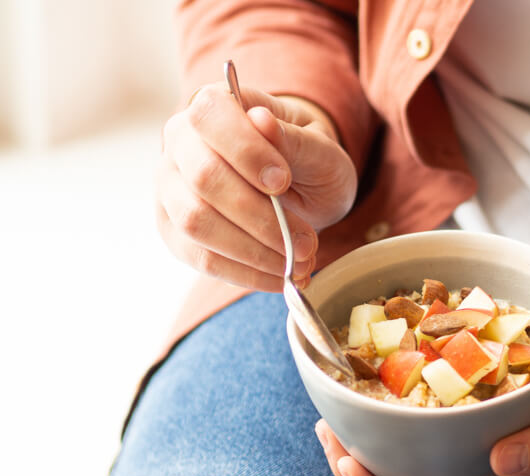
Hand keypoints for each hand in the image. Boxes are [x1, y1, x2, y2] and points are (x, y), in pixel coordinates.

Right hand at [156, 84, 356, 290]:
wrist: (301, 189)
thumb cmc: (308, 160)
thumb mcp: (320, 148)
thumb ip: (294, 140)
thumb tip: (261, 121)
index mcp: (214, 106)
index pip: (210, 116)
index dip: (245, 151)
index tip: (282, 181)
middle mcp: (180, 142)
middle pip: (203, 178)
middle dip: (260, 217)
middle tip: (307, 242)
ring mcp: (170, 188)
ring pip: (196, 222)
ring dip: (254, 251)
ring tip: (299, 261)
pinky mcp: (174, 230)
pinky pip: (200, 258)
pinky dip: (245, 273)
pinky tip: (279, 277)